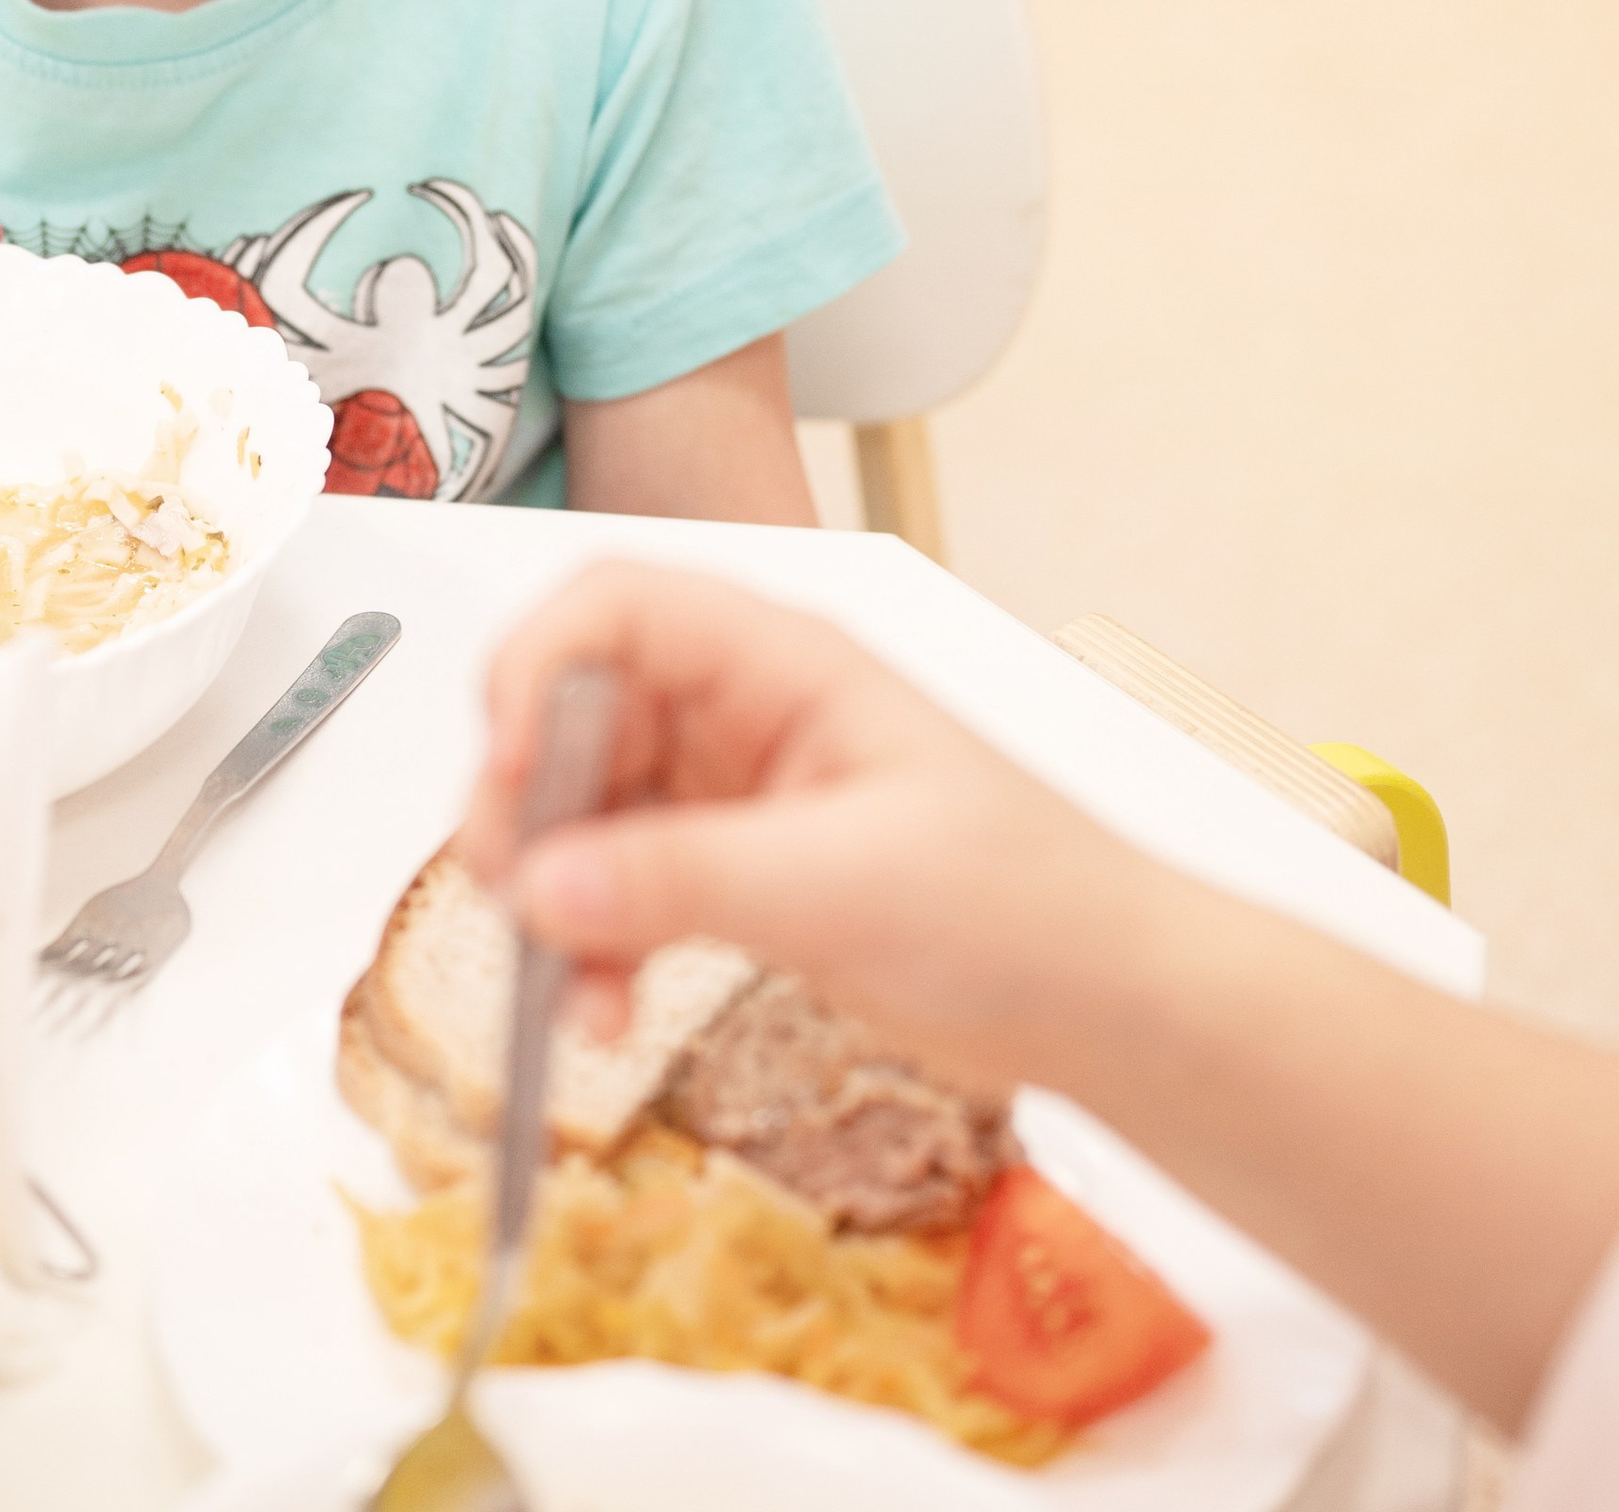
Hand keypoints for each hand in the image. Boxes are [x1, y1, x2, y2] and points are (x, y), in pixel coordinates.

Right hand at [454, 565, 1164, 1094]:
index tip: (506, 777)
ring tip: (565, 990)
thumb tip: (535, 882)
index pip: (614, 607)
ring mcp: (735, 792)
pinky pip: (619, 884)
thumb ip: (682, 878)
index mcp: (780, 661)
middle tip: (514, 903)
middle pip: (574, 709)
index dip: (537, 671)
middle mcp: (742, 708)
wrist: (1112, 1004)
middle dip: (524, 803)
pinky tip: (601, 1010)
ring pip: (583, 806)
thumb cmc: (1022, 907)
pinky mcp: (736, 871)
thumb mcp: (844, 885)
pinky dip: (591, 941)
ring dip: (552, 890)